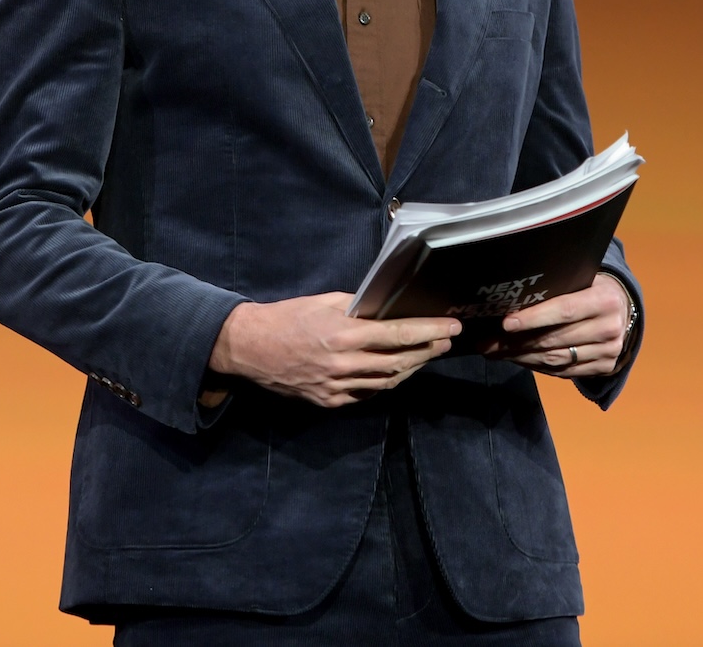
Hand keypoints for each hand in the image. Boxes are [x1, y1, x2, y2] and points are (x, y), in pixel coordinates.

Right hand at [209, 293, 461, 407]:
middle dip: (427, 351)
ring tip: (426, 355)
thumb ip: (358, 308)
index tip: (451, 328)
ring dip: (411, 368)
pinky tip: (397, 371)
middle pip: (398, 362)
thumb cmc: (287, 317)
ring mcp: (336, 386)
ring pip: (386, 381)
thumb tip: (387, 308)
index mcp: (343, 334)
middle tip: (446, 341)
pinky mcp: (329, 401)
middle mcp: (343, 364)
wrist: (250, 347)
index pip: (398, 334)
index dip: (429, 332)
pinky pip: (367, 394)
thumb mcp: (324, 302)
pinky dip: (385, 382)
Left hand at [484, 272, 631, 377]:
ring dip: (520, 356)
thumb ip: (557, 285)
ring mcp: (608, 351)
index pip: (565, 310)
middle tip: (486, 341)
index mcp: (604, 299)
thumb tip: (512, 294)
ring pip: (555, 359)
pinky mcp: (604, 368)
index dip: (534, 318)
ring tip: (495, 351)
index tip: (505, 323)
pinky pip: (563, 371)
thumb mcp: (583, 277)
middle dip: (515, 342)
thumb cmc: (592, 287)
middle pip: (554, 339)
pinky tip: (517, 359)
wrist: (624, 308)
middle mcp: (610, 328)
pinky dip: (536, 366)